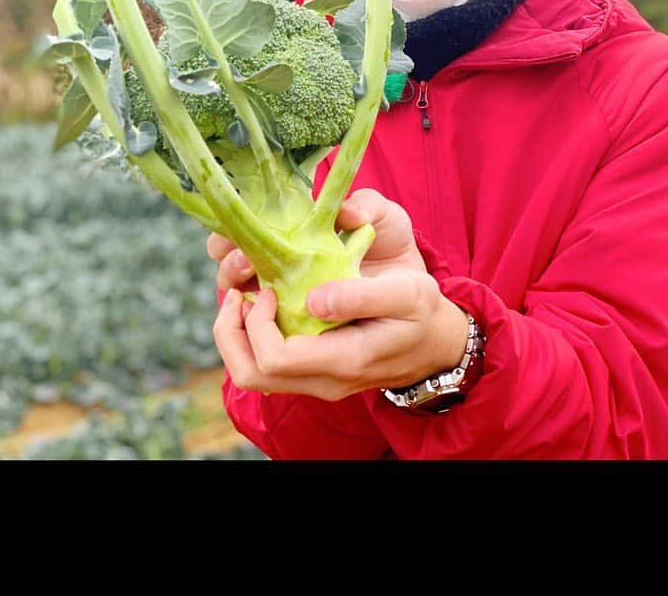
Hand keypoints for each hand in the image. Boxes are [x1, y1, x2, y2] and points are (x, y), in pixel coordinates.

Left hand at [209, 189, 470, 402]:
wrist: (437, 343)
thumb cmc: (422, 312)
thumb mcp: (406, 293)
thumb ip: (362, 295)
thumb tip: (313, 300)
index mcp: (344, 360)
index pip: (274, 359)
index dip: (258, 322)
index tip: (270, 286)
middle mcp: (323, 380)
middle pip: (250, 374)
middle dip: (230, 331)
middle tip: (238, 292)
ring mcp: (316, 381)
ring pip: (252, 374)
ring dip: (238, 334)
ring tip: (245, 295)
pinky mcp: (312, 373)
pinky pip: (266, 366)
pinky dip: (252, 336)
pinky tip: (265, 304)